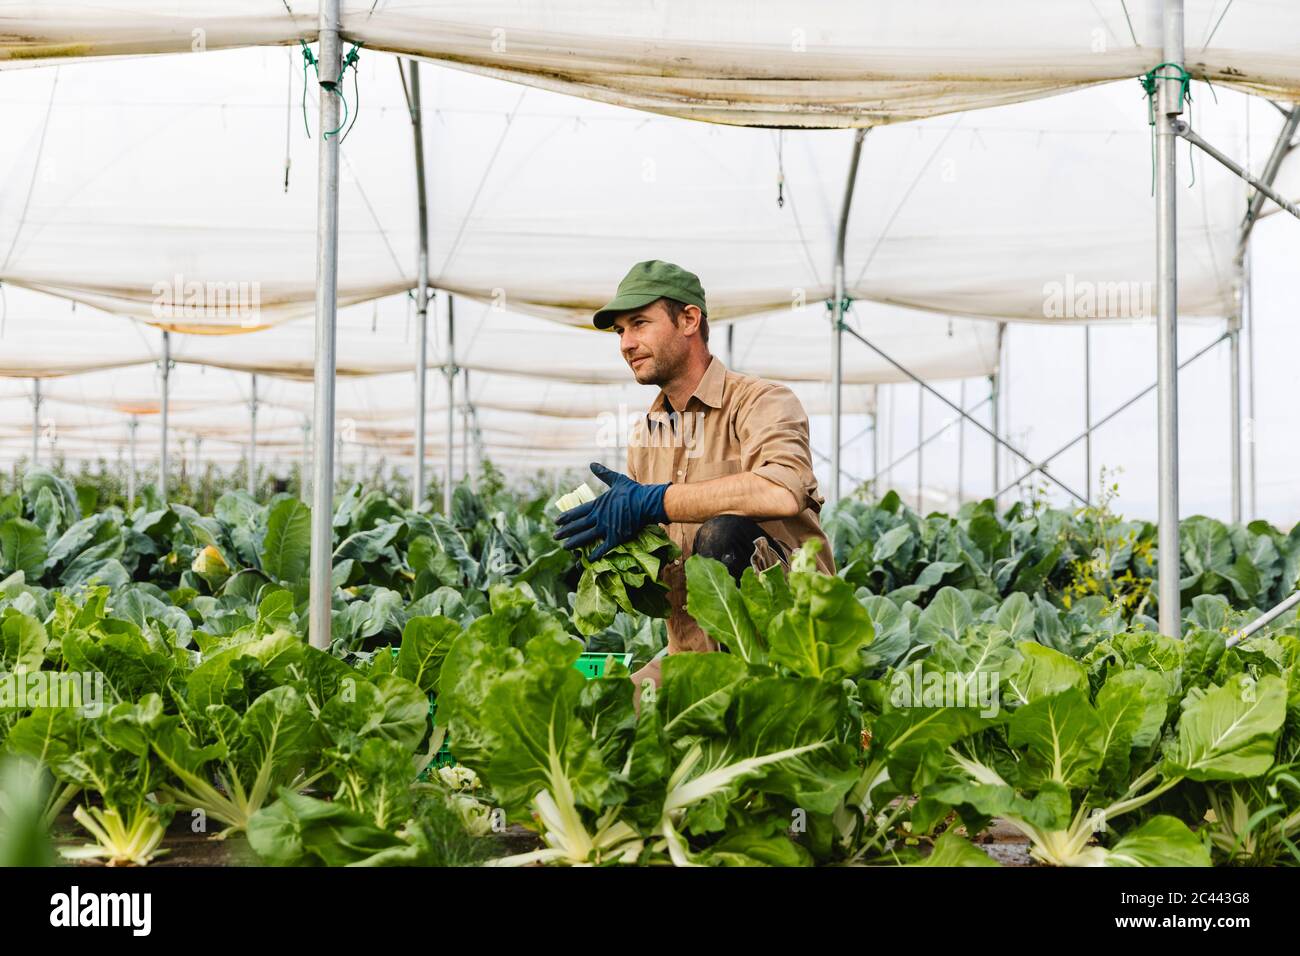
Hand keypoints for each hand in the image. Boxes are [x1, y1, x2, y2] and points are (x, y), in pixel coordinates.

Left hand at [553, 463, 669, 559]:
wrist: (647, 503)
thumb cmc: (633, 491)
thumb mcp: (616, 480)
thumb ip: (603, 473)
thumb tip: (592, 464)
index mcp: (598, 505)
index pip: (577, 512)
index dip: (566, 517)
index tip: (556, 521)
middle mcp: (599, 517)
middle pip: (578, 526)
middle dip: (565, 531)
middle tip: (555, 536)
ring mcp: (607, 528)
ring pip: (587, 537)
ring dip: (574, 543)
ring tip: (564, 547)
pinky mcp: (617, 537)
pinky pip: (604, 548)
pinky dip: (596, 554)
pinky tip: (588, 559)